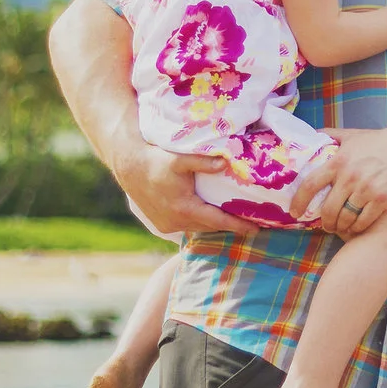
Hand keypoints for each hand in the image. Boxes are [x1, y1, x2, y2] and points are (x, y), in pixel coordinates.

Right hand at [113, 146, 254, 239]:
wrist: (130, 167)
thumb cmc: (157, 161)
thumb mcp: (180, 158)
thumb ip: (203, 161)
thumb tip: (225, 163)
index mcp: (184, 208)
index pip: (218, 221)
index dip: (238, 225)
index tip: (256, 229)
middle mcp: (176, 221)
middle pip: (211, 227)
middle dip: (230, 226)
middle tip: (252, 223)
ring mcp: (168, 225)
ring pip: (199, 228)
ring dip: (215, 225)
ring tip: (235, 222)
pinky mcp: (162, 225)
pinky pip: (188, 226)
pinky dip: (200, 223)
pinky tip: (211, 218)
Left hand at [291, 126, 386, 233]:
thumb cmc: (381, 141)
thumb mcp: (354, 135)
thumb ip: (332, 135)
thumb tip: (313, 134)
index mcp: (339, 161)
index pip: (311, 184)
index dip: (299, 201)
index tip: (295, 212)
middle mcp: (350, 177)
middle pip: (328, 209)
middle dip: (325, 221)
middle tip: (326, 225)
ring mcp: (366, 190)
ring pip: (345, 218)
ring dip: (340, 226)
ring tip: (341, 227)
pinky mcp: (382, 200)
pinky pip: (363, 221)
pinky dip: (357, 227)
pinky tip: (357, 227)